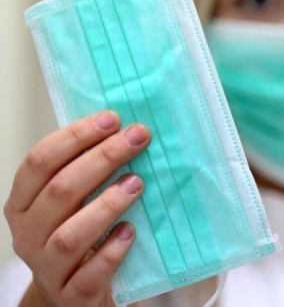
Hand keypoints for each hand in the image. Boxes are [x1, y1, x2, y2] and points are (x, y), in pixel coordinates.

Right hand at [3, 111, 149, 306]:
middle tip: (137, 139)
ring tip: (136, 183)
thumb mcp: (73, 202)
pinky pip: (90, 275)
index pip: (40, 161)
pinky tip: (130, 231)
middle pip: (59, 191)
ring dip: (105, 205)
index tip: (113, 118)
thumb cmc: (78, 234)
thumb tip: (128, 129)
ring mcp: (47, 268)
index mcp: (23, 203)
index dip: (76, 136)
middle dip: (102, 159)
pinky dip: (111, 252)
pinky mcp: (72, 295)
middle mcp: (28, 234)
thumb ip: (88, 170)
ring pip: (70, 235)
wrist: (72, 293)